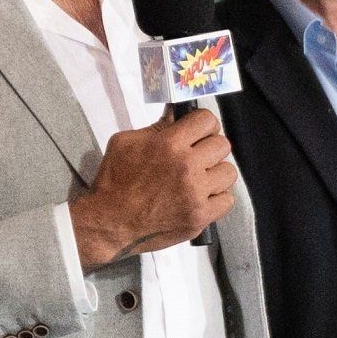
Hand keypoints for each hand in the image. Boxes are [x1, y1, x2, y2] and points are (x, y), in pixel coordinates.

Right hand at [67, 109, 236, 266]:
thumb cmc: (114, 182)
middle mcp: (187, 167)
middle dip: (209, 148)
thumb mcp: (125, 143)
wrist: (108, 222)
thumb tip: (176, 115)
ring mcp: (195, 194)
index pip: (207, 120)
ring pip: (228, 172)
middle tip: (197, 157)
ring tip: (199, 179)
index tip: (198, 133)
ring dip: (215, 174)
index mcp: (169, 144)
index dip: (203, 125)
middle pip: (222, 144)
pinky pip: (227, 200)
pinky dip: (216, 198)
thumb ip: (155, 127)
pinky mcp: (199, 217)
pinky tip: (200, 198)